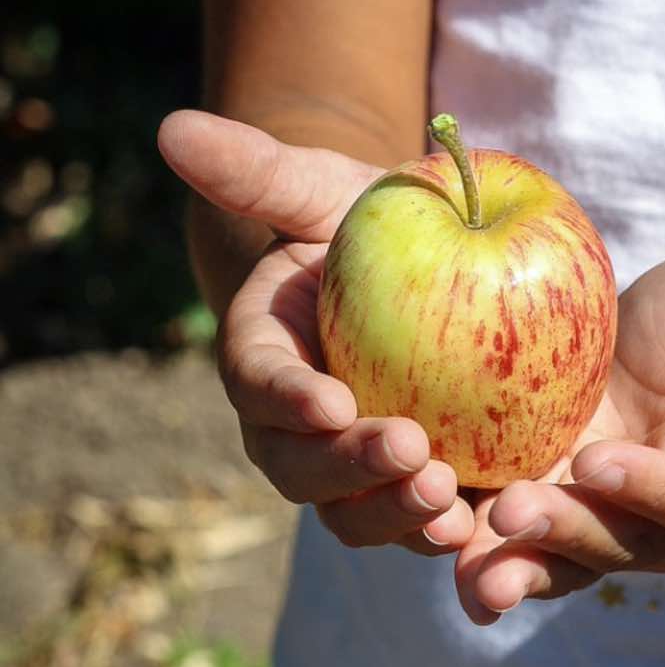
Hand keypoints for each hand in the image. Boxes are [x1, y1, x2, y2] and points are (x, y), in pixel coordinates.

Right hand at [158, 110, 472, 551]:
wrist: (424, 270)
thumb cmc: (368, 224)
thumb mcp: (326, 189)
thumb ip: (260, 171)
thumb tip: (174, 128)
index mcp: (266, 358)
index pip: (259, 383)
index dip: (287, 399)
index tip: (330, 402)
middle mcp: (299, 428)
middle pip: (302, 468)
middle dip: (348, 471)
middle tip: (410, 452)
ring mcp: (355, 468)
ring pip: (356, 514)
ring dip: (396, 516)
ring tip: (448, 504)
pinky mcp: (414, 486)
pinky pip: (419, 524)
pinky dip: (446, 538)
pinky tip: (487, 530)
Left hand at [456, 244, 664, 622]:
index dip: (657, 488)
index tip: (608, 463)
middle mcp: (663, 511)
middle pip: (617, 543)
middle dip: (568, 536)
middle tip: (512, 517)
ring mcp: (597, 510)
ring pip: (556, 555)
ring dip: (509, 564)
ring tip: (461, 564)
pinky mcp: (543, 491)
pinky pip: (506, 527)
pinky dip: (466, 533)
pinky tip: (421, 529)